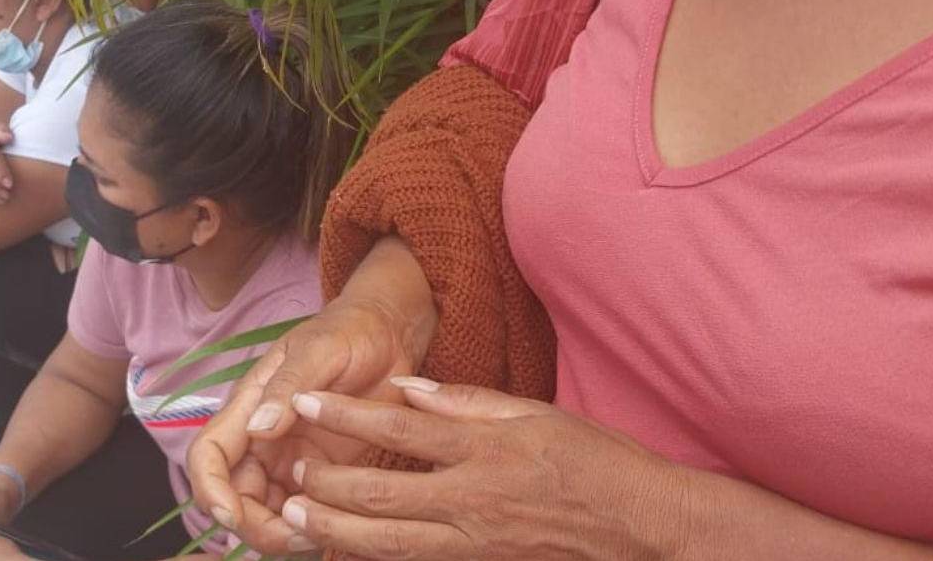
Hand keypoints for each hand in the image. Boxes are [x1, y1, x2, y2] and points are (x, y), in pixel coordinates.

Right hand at [189, 296, 426, 550]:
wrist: (388, 333)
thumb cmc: (348, 331)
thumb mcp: (319, 350)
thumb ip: (288, 387)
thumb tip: (259, 429)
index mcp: (249, 406)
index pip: (209, 455)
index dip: (211, 490)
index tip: (232, 515)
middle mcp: (261, 438)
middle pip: (234, 496)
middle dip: (254, 525)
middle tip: (298, 538)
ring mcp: (290, 458)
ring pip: (267, 512)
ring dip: (282, 534)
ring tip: (319, 539)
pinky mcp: (322, 472)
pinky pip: (304, 510)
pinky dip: (311, 527)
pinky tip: (335, 531)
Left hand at [272, 380, 687, 559]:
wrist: (643, 526)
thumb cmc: (597, 460)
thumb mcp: (537, 412)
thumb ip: (468, 401)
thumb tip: (408, 389)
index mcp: (486, 448)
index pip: (399, 427)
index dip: (344, 415)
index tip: (303, 403)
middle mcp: (473, 498)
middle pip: (381, 493)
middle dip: (326, 483)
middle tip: (288, 470)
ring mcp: (476, 542)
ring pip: (387, 541)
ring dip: (335, 530)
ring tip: (295, 517)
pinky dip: (373, 557)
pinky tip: (344, 550)